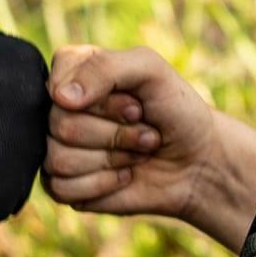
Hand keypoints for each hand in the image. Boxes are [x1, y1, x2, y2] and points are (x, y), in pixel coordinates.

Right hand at [44, 45, 255, 250]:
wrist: (198, 163)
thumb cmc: (177, 111)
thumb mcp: (151, 71)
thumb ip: (104, 67)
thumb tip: (58, 97)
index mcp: (74, 74)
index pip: (57, 84)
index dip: (104, 101)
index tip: (136, 104)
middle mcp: (60, 110)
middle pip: (61, 125)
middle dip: (114, 133)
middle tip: (145, 131)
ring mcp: (59, 148)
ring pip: (59, 159)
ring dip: (111, 159)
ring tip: (137, 153)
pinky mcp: (64, 185)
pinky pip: (62, 189)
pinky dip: (101, 185)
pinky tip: (123, 176)